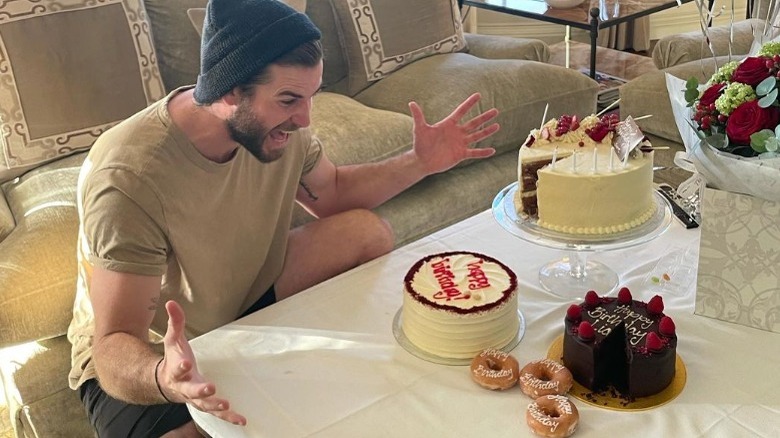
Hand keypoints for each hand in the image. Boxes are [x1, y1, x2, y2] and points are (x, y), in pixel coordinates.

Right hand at [159, 300, 246, 425]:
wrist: (166, 384)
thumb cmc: (174, 359)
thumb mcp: (173, 340)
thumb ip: (175, 322)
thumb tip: (171, 302)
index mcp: (176, 371)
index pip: (177, 368)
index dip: (180, 366)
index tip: (185, 363)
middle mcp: (185, 387)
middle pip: (191, 391)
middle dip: (200, 390)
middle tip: (209, 388)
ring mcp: (195, 398)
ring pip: (204, 405)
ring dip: (215, 406)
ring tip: (226, 405)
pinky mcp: (206, 404)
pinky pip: (217, 413)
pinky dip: (228, 417)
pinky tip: (241, 420)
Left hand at [409, 92, 499, 174]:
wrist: (422, 161)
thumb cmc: (420, 144)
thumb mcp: (419, 129)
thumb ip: (418, 116)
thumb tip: (411, 102)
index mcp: (448, 124)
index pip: (461, 111)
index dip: (469, 104)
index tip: (478, 95)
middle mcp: (456, 132)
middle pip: (473, 123)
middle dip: (484, 117)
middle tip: (495, 111)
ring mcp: (460, 143)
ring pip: (476, 136)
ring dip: (487, 131)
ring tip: (497, 126)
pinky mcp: (461, 154)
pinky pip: (474, 152)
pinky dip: (483, 152)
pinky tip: (493, 150)